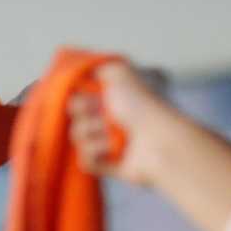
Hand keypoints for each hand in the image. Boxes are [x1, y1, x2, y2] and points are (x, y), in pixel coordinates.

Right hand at [68, 61, 172, 186]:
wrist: (157, 138)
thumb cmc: (141, 105)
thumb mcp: (120, 73)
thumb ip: (99, 67)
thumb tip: (84, 72)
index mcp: (108, 99)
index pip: (75, 102)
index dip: (79, 103)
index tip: (93, 100)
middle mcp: (106, 120)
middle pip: (73, 122)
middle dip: (88, 120)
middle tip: (109, 118)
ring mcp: (105, 143)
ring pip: (79, 142)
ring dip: (95, 137)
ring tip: (116, 136)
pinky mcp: (107, 164)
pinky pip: (85, 162)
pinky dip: (97, 156)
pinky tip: (114, 152)